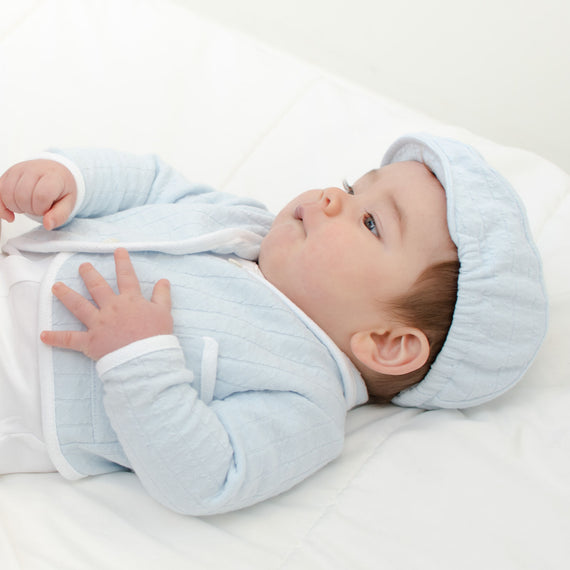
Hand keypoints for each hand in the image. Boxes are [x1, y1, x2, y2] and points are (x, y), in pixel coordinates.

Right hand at [0, 159, 76, 229]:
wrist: (55, 171)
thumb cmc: (61, 189)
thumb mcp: (68, 203)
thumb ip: (60, 215)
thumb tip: (48, 225)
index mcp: (53, 176)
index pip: (41, 196)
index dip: (42, 209)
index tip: (47, 209)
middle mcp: (34, 169)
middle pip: (22, 196)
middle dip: (29, 210)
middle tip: (38, 209)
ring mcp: (18, 170)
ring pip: (7, 194)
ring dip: (16, 207)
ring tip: (28, 207)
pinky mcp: (7, 173)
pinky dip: (1, 206)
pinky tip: (10, 214)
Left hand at [41, 248, 172, 359]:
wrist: (145, 358)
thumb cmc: (156, 336)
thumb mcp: (164, 313)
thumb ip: (162, 296)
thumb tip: (163, 281)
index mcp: (130, 300)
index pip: (126, 277)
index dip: (122, 262)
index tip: (118, 250)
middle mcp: (111, 308)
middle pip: (97, 287)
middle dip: (89, 274)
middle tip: (82, 266)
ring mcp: (98, 324)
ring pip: (79, 306)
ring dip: (66, 295)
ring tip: (56, 286)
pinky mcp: (90, 342)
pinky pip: (70, 339)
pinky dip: (56, 338)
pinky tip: (43, 335)